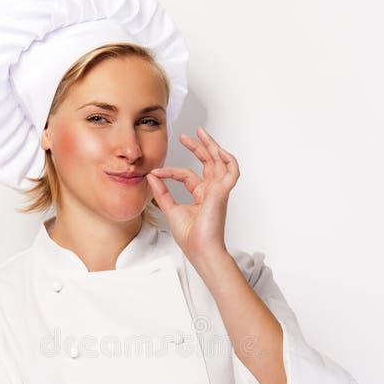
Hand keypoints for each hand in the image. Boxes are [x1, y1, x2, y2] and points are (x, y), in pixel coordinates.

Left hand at [145, 126, 239, 264]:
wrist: (200, 249)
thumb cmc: (190, 236)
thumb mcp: (170, 209)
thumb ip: (162, 192)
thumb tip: (151, 176)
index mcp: (201, 195)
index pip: (187, 174)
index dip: (171, 171)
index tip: (156, 172)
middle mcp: (211, 191)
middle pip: (208, 162)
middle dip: (198, 147)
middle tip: (186, 135)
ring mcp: (219, 191)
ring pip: (220, 162)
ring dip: (212, 146)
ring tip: (201, 134)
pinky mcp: (223, 192)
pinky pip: (232, 171)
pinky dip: (229, 160)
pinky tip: (220, 150)